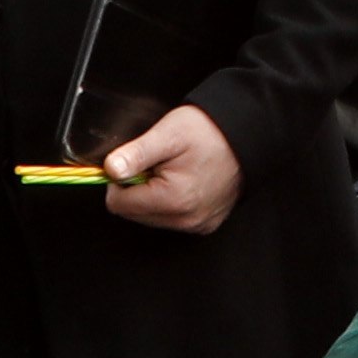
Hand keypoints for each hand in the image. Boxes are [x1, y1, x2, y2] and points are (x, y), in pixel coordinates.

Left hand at [100, 101, 244, 235]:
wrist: (247, 136)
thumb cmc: (210, 132)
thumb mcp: (168, 134)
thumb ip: (136, 154)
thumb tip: (110, 170)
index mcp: (173, 200)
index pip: (118, 204)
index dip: (120, 179)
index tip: (136, 162)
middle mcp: (186, 220)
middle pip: (133, 213)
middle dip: (138, 187)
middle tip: (158, 164)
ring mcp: (197, 225)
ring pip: (151, 217)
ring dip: (153, 195)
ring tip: (173, 170)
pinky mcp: (205, 224)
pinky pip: (171, 218)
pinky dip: (170, 201)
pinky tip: (184, 181)